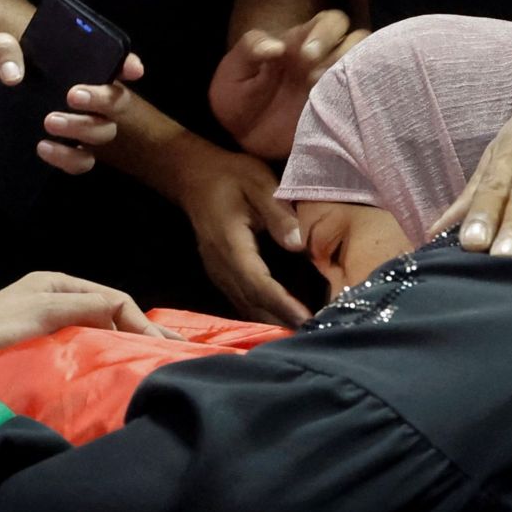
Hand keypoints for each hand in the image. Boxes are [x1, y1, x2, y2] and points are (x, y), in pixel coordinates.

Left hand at [0, 33, 142, 174]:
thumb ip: (2, 50)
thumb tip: (14, 74)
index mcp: (77, 67)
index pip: (114, 64)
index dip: (129, 65)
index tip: (131, 69)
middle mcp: (85, 98)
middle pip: (117, 101)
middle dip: (103, 98)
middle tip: (71, 95)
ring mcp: (77, 128)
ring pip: (104, 132)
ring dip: (82, 127)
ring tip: (48, 121)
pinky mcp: (63, 153)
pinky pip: (82, 161)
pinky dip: (68, 157)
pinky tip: (43, 147)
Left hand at [0, 272, 172, 414]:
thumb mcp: (42, 310)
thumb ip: (89, 307)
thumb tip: (133, 314)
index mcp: (56, 285)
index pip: (114, 300)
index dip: (141, 323)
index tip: (164, 350)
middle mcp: (53, 306)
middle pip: (107, 319)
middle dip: (136, 337)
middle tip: (169, 361)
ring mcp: (44, 335)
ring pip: (93, 342)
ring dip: (116, 355)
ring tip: (143, 377)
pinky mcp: (34, 362)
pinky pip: (75, 363)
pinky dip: (94, 372)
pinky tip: (107, 388)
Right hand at [175, 147, 310, 326]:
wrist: (196, 178)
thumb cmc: (232, 177)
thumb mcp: (258, 183)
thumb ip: (278, 213)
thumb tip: (298, 244)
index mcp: (231, 245)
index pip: (258, 283)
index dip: (282, 304)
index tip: (306, 320)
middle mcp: (222, 267)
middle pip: (252, 304)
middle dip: (282, 322)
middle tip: (316, 334)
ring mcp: (219, 274)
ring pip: (246, 307)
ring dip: (274, 322)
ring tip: (305, 332)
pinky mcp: (222, 275)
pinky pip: (243, 301)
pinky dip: (264, 313)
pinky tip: (285, 319)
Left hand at [210, 9, 365, 159]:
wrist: (240, 135)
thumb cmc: (237, 95)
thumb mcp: (234, 69)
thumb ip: (250, 48)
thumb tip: (275, 46)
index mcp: (302, 41)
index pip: (331, 21)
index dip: (326, 33)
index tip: (305, 54)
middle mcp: (324, 59)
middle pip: (358, 38)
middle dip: (343, 50)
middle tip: (313, 74)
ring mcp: (333, 84)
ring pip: (366, 65)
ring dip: (352, 73)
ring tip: (323, 90)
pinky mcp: (336, 111)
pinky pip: (361, 101)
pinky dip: (356, 101)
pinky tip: (332, 109)